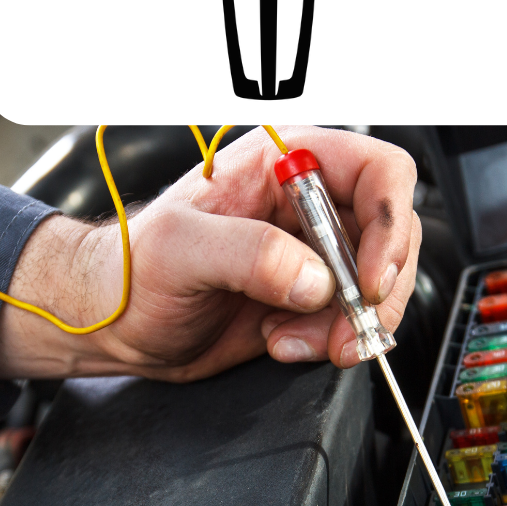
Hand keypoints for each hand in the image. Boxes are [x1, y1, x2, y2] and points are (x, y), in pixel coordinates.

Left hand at [0, 126, 421, 381]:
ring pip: (376, 284)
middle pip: (390, 234)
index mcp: (283, 164)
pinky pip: (350, 318)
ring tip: (290, 339)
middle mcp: (306, 204)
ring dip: (349, 324)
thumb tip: (314, 280)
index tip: (368, 278)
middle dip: (373, 290)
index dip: (388, 223)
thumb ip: (247, 252)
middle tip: (342, 330)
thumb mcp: (178, 249)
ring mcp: (310, 253)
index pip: (376, 171)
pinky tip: (280, 341)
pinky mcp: (307, 298)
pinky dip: (330, 342)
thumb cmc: (131, 269)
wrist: (116, 322)